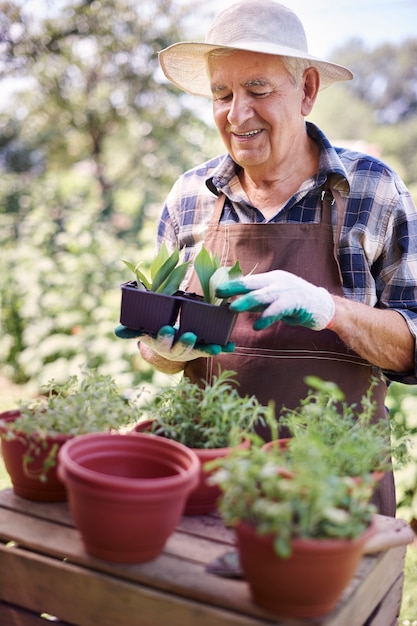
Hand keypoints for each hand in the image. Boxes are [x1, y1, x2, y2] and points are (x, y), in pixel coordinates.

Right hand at [114, 325, 234, 361]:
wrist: (171, 345)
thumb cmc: (157, 333)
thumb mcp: (145, 331)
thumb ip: (132, 330)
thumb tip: (117, 331)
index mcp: (162, 343)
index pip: (162, 340)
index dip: (164, 336)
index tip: (167, 328)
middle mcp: (177, 349)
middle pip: (181, 348)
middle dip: (185, 342)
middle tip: (189, 334)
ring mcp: (192, 350)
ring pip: (200, 350)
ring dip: (208, 349)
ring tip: (216, 347)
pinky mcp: (204, 348)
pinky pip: (215, 348)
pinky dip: (224, 347)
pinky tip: (231, 346)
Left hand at [216, 270, 334, 330]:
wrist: (323, 307)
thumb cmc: (296, 304)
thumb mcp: (274, 300)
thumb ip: (258, 302)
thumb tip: (236, 305)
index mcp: (272, 278)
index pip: (249, 280)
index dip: (233, 285)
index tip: (217, 290)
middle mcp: (278, 281)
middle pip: (252, 284)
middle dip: (235, 288)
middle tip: (219, 293)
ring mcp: (287, 290)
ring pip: (263, 295)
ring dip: (247, 301)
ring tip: (233, 308)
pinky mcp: (296, 302)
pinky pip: (278, 309)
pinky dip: (266, 317)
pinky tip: (257, 325)